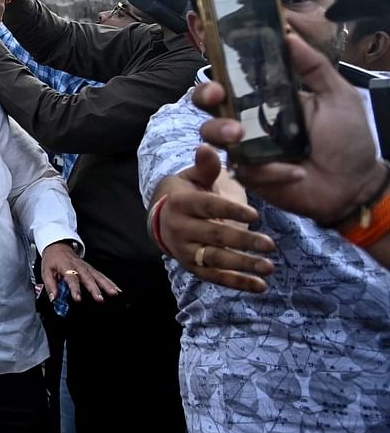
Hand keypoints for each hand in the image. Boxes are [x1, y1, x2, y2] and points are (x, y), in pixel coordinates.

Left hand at [38, 241, 120, 304]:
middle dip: (95, 289)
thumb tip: (54, 298)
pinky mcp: (91, 269)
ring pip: (98, 276)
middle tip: (100, 299)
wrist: (58, 246)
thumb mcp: (46, 271)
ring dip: (106, 285)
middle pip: (88, 278)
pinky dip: (110, 282)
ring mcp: (87, 267)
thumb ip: (50, 285)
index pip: (71, 279)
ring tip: (113, 293)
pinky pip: (102, 275)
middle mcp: (78, 267)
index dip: (75, 289)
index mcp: (66, 267)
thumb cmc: (52, 260)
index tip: (78, 299)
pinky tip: (117, 289)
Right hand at [155, 147, 274, 291]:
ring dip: (242, 265)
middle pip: (214, 235)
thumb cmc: (187, 192)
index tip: (256, 214)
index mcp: (181, 203)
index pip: (208, 206)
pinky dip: (237, 283)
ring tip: (269, 267)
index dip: (230, 210)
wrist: (162, 217)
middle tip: (270, 244)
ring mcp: (185, 250)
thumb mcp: (193, 177)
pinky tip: (260, 286)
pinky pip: (214, 277)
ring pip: (215, 259)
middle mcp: (180, 228)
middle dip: (242, 240)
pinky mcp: (191, 266)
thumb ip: (206, 166)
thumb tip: (207, 147)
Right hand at [195, 31, 385, 226]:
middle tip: (216, 97)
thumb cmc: (348, 140)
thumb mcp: (337, 95)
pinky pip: (242, 167)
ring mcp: (247, 148)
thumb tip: (288, 35)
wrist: (354, 185)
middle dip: (206, 97)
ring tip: (238, 136)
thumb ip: (314, 66)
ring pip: (212, 135)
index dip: (219, 72)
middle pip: (210, 104)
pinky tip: (295, 172)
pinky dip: (269, 170)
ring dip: (220, 131)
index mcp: (269, 98)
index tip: (218, 66)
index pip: (234, 80)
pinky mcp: (250, 174)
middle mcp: (252, 120)